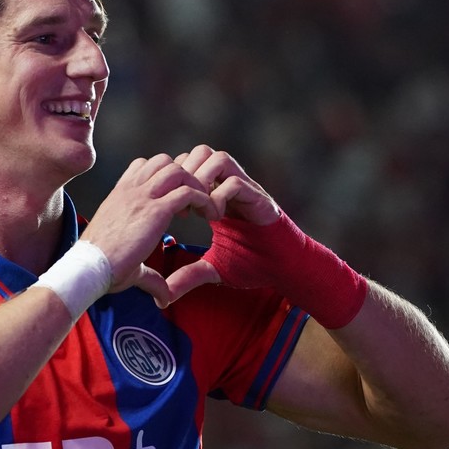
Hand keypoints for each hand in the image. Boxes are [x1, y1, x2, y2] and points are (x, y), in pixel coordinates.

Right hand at [80, 154, 216, 305]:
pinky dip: (203, 199)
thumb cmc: (101, 267)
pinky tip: (207, 216)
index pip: (144, 166)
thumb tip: (164, 298)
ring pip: (178, 170)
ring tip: (202, 208)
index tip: (175, 202)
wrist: (88, 268)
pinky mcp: (155, 211)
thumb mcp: (127, 261)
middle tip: (193, 204)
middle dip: (184, 177)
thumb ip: (149, 275)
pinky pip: (187, 192)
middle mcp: (131, 191)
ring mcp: (142, 198)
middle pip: (165, 161)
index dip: (164, 177)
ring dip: (195, 185)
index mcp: (120, 196)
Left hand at [160, 145, 367, 325]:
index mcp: (216, 196)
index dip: (176, 184)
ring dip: (202, 181)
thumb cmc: (253, 265)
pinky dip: (220, 196)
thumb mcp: (212, 269)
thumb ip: (188, 276)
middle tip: (183, 208)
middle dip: (186, 177)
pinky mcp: (260, 199)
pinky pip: (236, 182)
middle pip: (200, 153)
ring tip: (199, 211)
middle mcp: (230, 187)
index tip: (171, 211)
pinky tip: (215, 219)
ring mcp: (247, 190)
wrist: (285, 271)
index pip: (189, 166)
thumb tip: (163, 296)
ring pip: (218, 158)